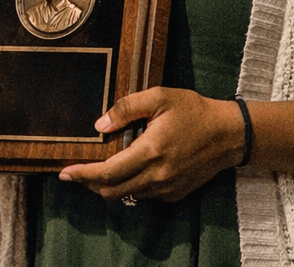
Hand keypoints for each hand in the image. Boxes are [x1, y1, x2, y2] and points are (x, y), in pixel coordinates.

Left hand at [58, 88, 242, 202]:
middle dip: (89, 184)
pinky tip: (129, 170)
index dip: (82, 175)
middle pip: (112, 191)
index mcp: (150, 151)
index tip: (65, 173)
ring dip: (109, 186)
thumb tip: (100, 125)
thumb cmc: (194, 111)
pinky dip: (130, 187)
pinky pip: (144, 196)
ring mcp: (167, 188)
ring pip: (127, 196)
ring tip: (100, 170)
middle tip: (77, 172)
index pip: (107, 172)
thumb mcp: (160, 97)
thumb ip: (127, 108)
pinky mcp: (175, 194)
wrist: (228, 134)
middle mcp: (157, 175)